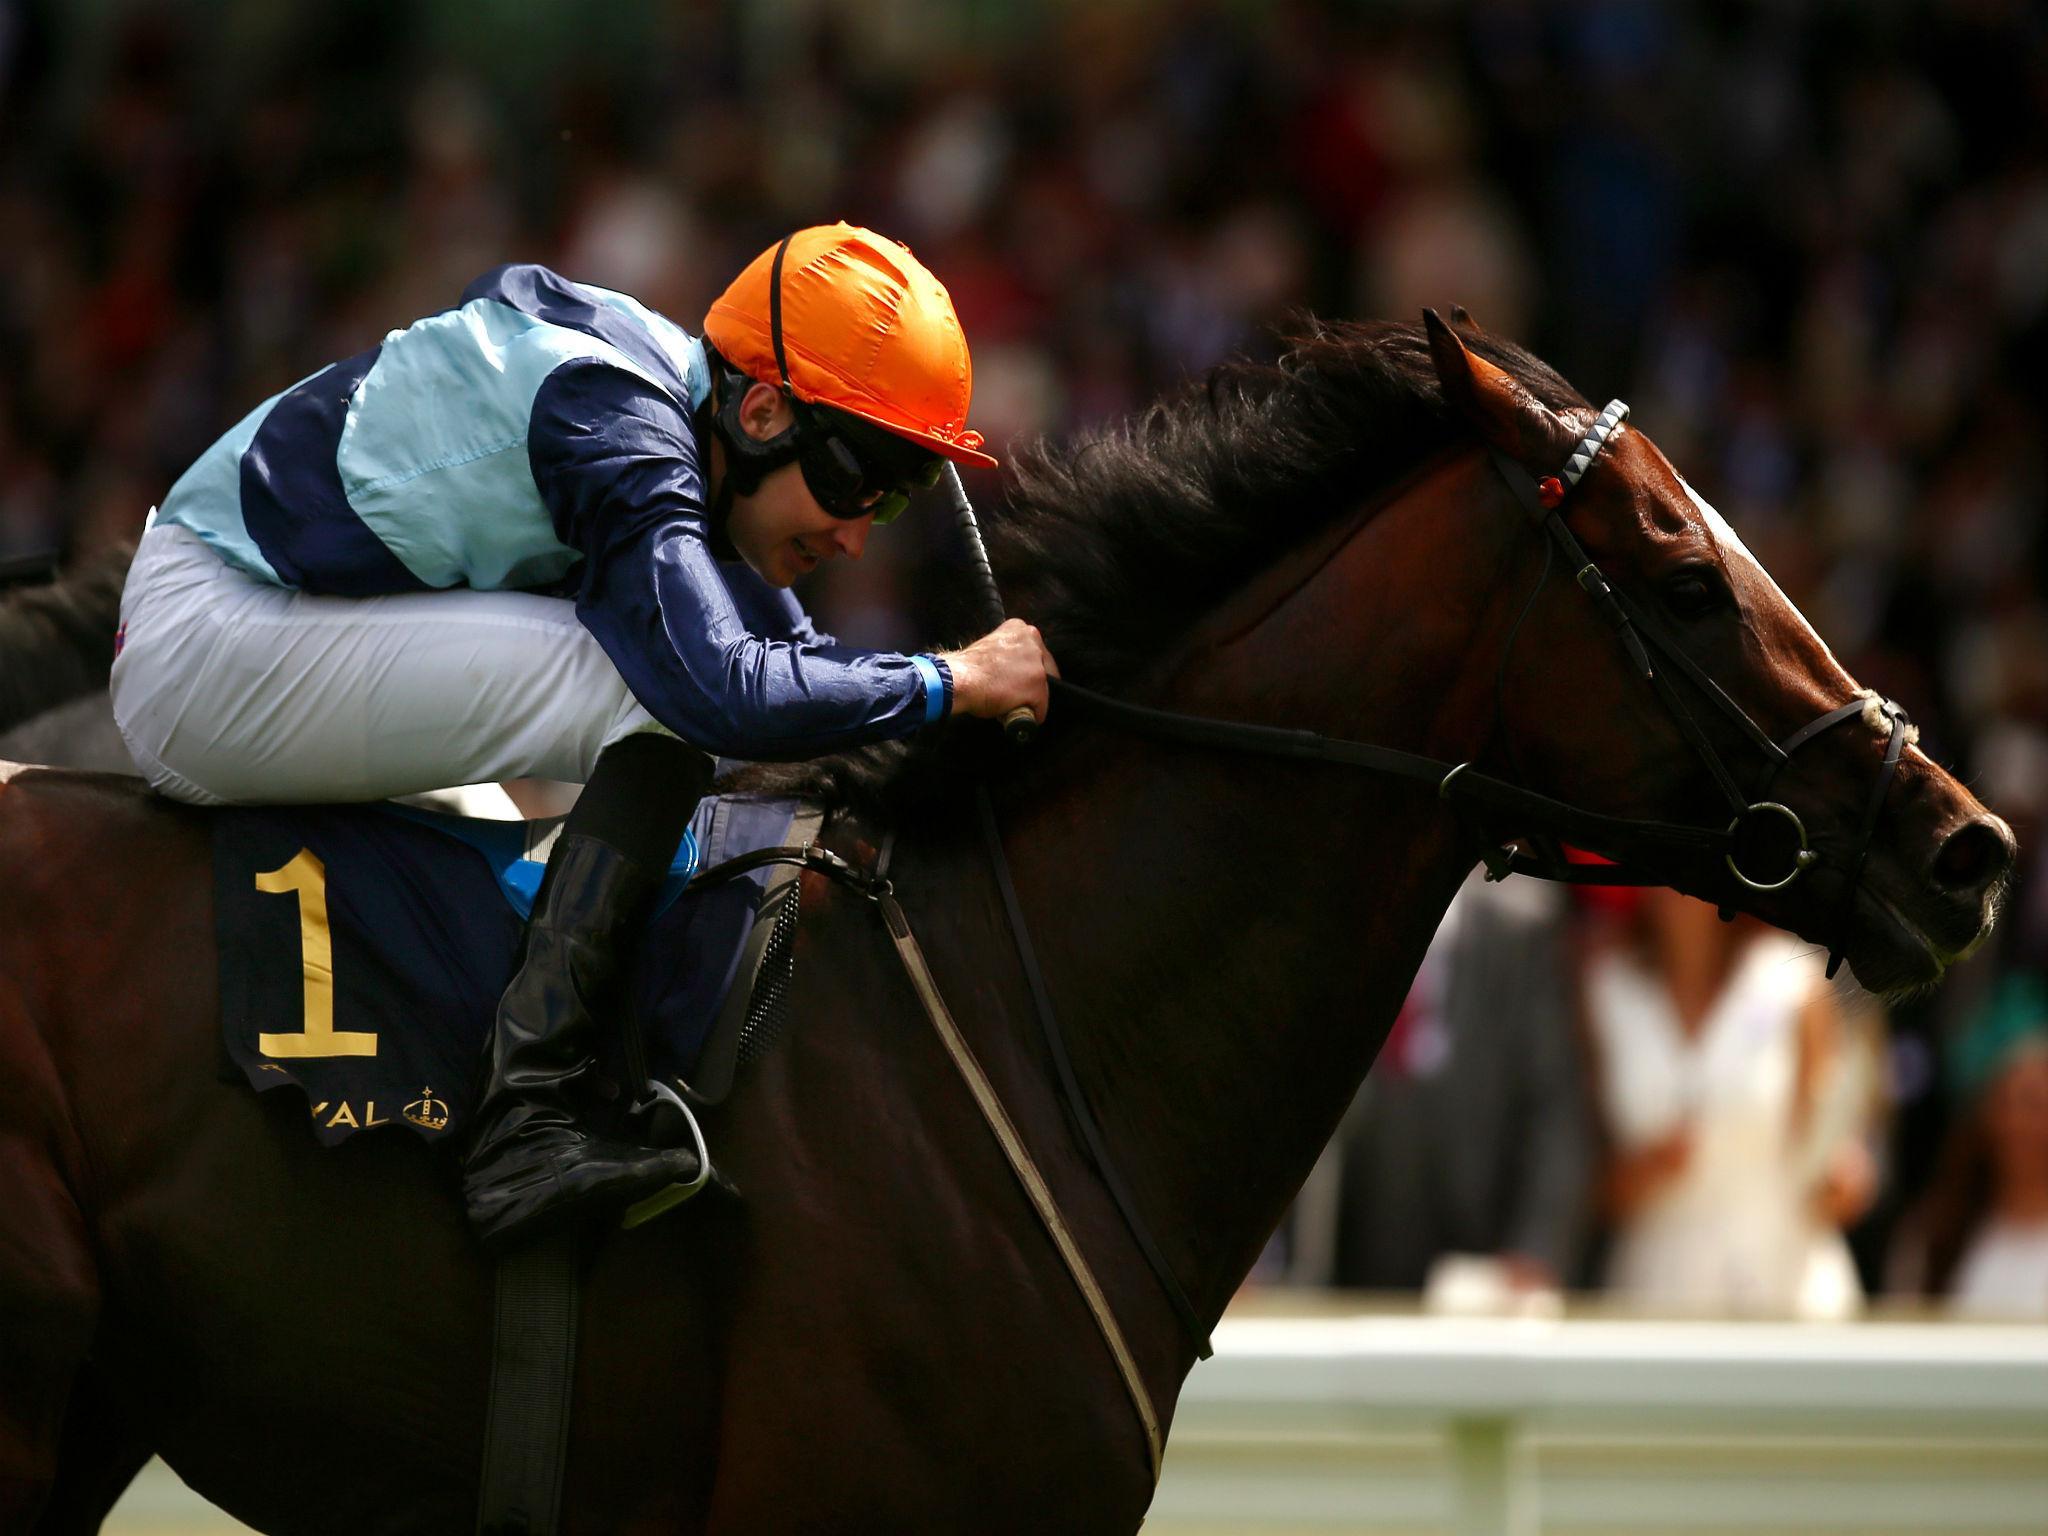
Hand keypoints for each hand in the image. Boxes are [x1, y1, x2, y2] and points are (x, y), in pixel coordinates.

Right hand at [939, 619, 1058, 721]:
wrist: (960, 679)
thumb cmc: (968, 667)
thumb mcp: (991, 647)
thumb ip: (1008, 653)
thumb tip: (1011, 671)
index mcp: (1021, 629)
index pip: (1036, 654)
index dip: (1025, 671)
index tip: (1013, 680)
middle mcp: (1034, 643)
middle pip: (1044, 670)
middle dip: (1029, 684)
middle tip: (1009, 693)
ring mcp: (1038, 666)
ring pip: (1042, 690)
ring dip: (1027, 699)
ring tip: (1007, 702)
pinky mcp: (1038, 689)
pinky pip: (1040, 710)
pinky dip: (1027, 716)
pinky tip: (1010, 713)